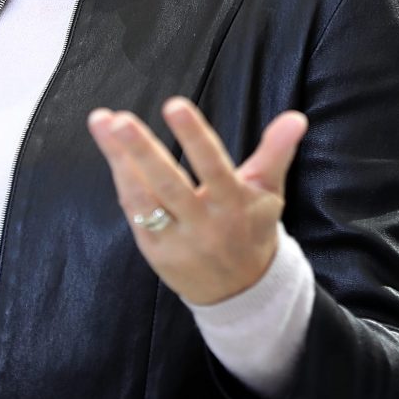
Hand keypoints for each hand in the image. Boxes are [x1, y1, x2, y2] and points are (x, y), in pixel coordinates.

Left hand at [87, 97, 307, 304]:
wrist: (241, 293)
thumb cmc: (252, 230)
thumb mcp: (269, 192)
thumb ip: (277, 151)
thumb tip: (296, 117)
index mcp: (233, 204)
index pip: (212, 165)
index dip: (193, 136)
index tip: (174, 105)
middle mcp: (204, 224)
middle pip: (169, 184)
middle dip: (142, 151)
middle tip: (120, 121)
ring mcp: (176, 240)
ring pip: (143, 199)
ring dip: (120, 160)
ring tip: (102, 123)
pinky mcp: (155, 251)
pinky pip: (135, 214)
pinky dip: (122, 182)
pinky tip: (111, 154)